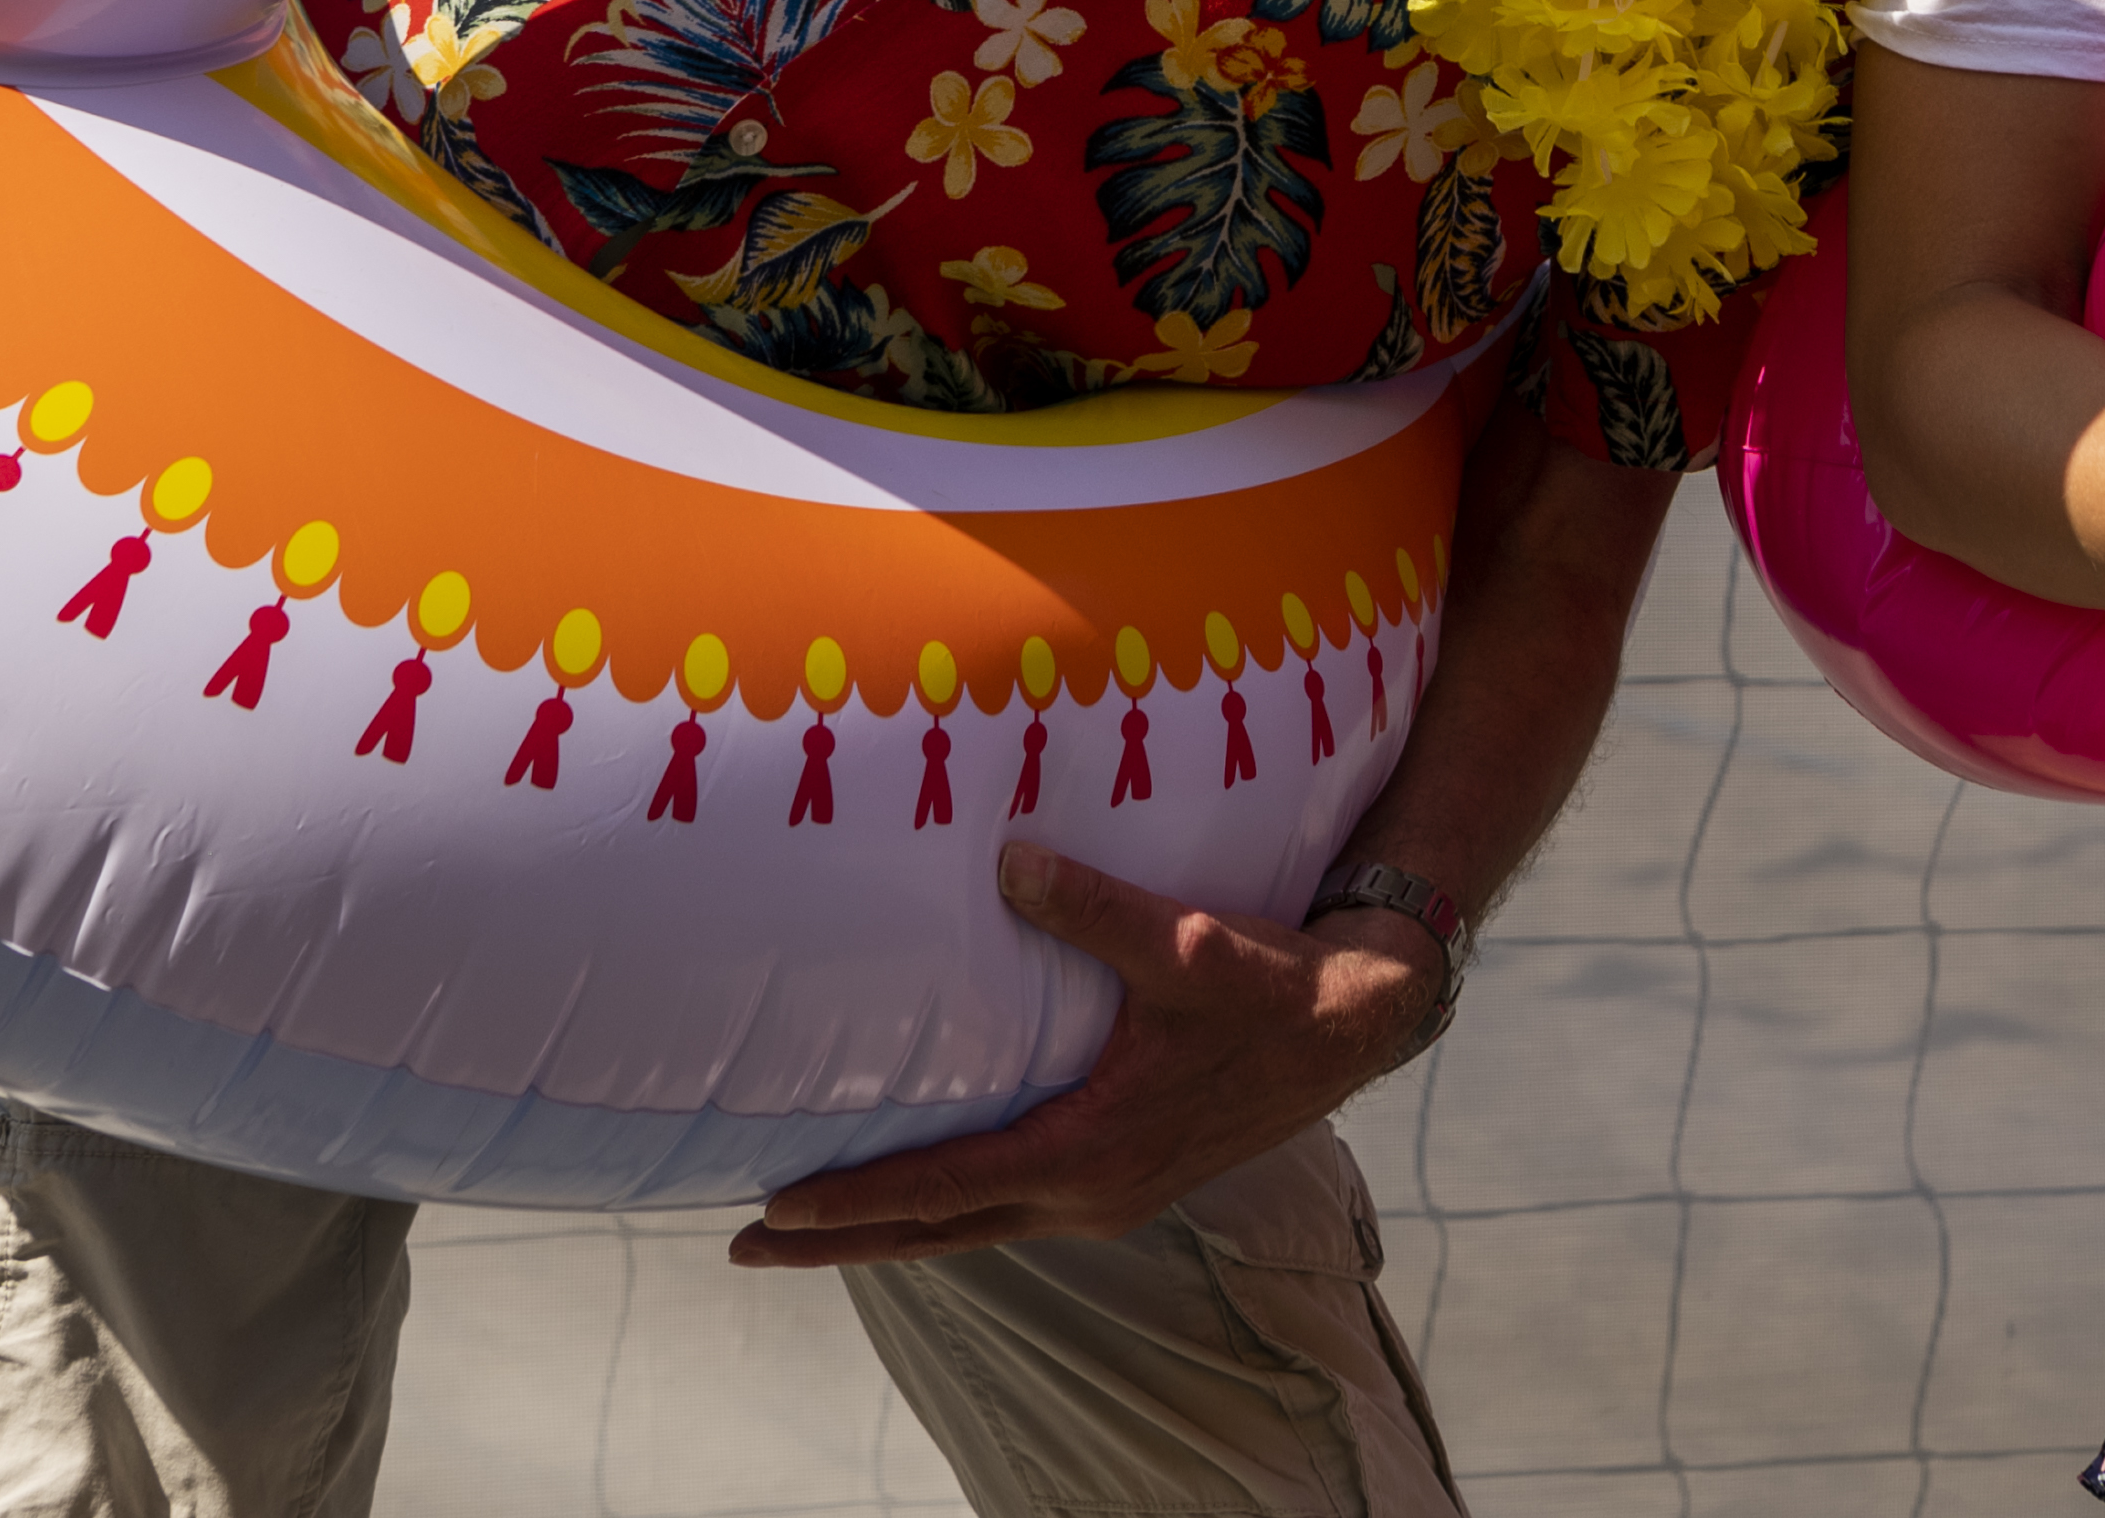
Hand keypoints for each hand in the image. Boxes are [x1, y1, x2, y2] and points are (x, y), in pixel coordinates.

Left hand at [726, 840, 1441, 1269]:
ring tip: (809, 1229)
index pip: (943, 1189)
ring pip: (972, 1229)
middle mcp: (1090, 1193)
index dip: (853, 1202)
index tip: (772, 1211)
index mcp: (1090, 1152)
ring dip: (889, 1231)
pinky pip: (1011, 1208)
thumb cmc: (1270, 985)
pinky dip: (947, 1210)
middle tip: (748, 1247)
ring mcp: (1109, 1195)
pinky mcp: (1126, 1177)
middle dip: (839, 1244)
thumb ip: (1090, 905)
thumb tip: (1008, 857)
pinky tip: (921, 1189)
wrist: (1356, 1022)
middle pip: (938, 1234)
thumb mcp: (1184, 942)